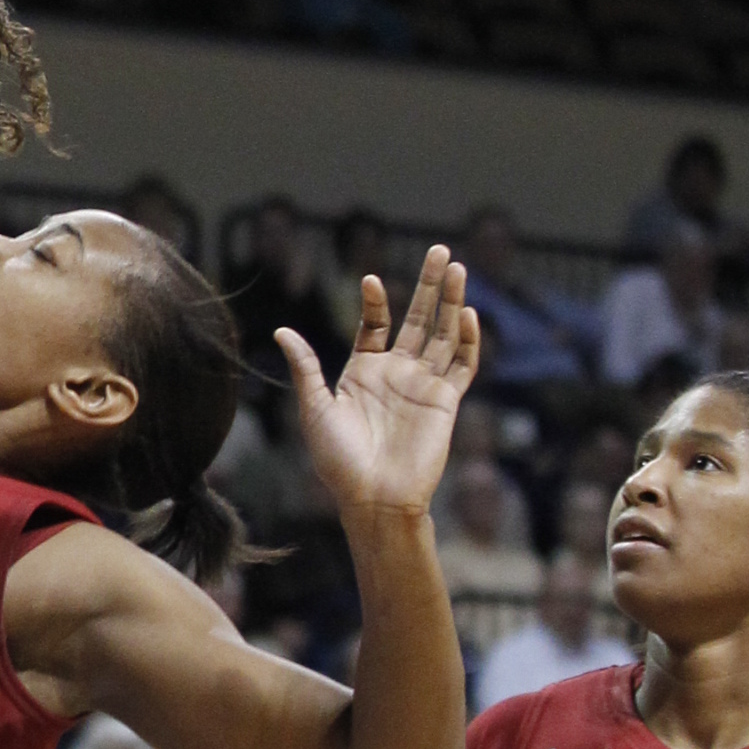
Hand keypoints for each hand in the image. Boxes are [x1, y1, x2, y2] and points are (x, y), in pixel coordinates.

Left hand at [280, 243, 480, 527]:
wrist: (373, 498)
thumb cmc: (339, 460)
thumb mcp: (315, 408)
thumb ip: (306, 367)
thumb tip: (281, 330)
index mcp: (363, 372)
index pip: (375, 324)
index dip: (375, 301)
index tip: (370, 280)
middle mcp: (396, 374)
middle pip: (417, 319)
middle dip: (429, 285)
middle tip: (439, 251)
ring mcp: (423, 385)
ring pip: (443, 334)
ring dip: (452, 302)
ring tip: (457, 267)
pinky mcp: (446, 401)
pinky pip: (462, 365)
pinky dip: (467, 340)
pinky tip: (467, 313)